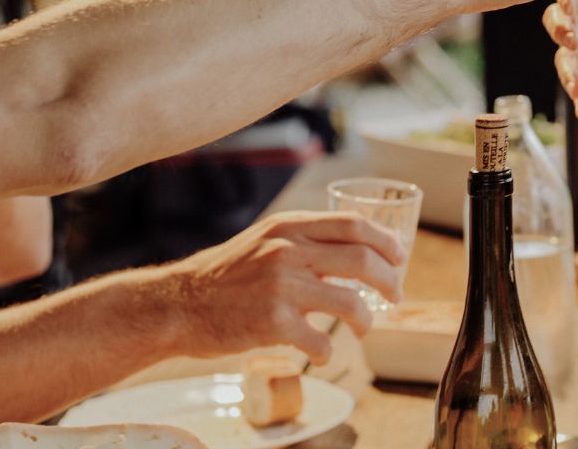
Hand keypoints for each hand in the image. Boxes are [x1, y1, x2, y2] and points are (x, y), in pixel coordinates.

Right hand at [150, 211, 408, 364]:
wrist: (178, 304)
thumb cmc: (224, 276)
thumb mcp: (263, 240)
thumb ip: (303, 240)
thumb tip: (353, 249)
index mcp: (289, 227)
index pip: (354, 225)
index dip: (385, 242)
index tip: (399, 258)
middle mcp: (287, 251)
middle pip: (362, 260)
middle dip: (389, 281)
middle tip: (396, 295)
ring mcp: (281, 287)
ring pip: (350, 302)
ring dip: (367, 319)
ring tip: (364, 328)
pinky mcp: (272, 323)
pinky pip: (320, 341)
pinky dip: (328, 351)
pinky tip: (322, 354)